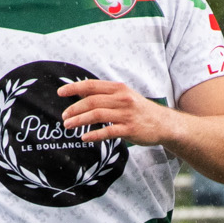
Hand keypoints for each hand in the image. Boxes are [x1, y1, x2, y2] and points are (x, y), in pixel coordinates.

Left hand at [61, 79, 180, 146]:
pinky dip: (94, 134)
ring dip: (80, 121)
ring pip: (97, 115)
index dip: (74, 88)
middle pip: (92, 101)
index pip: (92, 85)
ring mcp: (126, 114)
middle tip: (64, 117)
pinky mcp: (130, 129)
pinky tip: (84, 137)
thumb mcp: (124, 96)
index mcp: (119, 88)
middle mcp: (122, 99)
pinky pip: (108, 132)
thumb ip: (104, 94)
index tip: (60, 92)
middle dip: (74, 109)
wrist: (163, 123)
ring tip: (68, 126)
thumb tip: (79, 92)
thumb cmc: (139, 110)